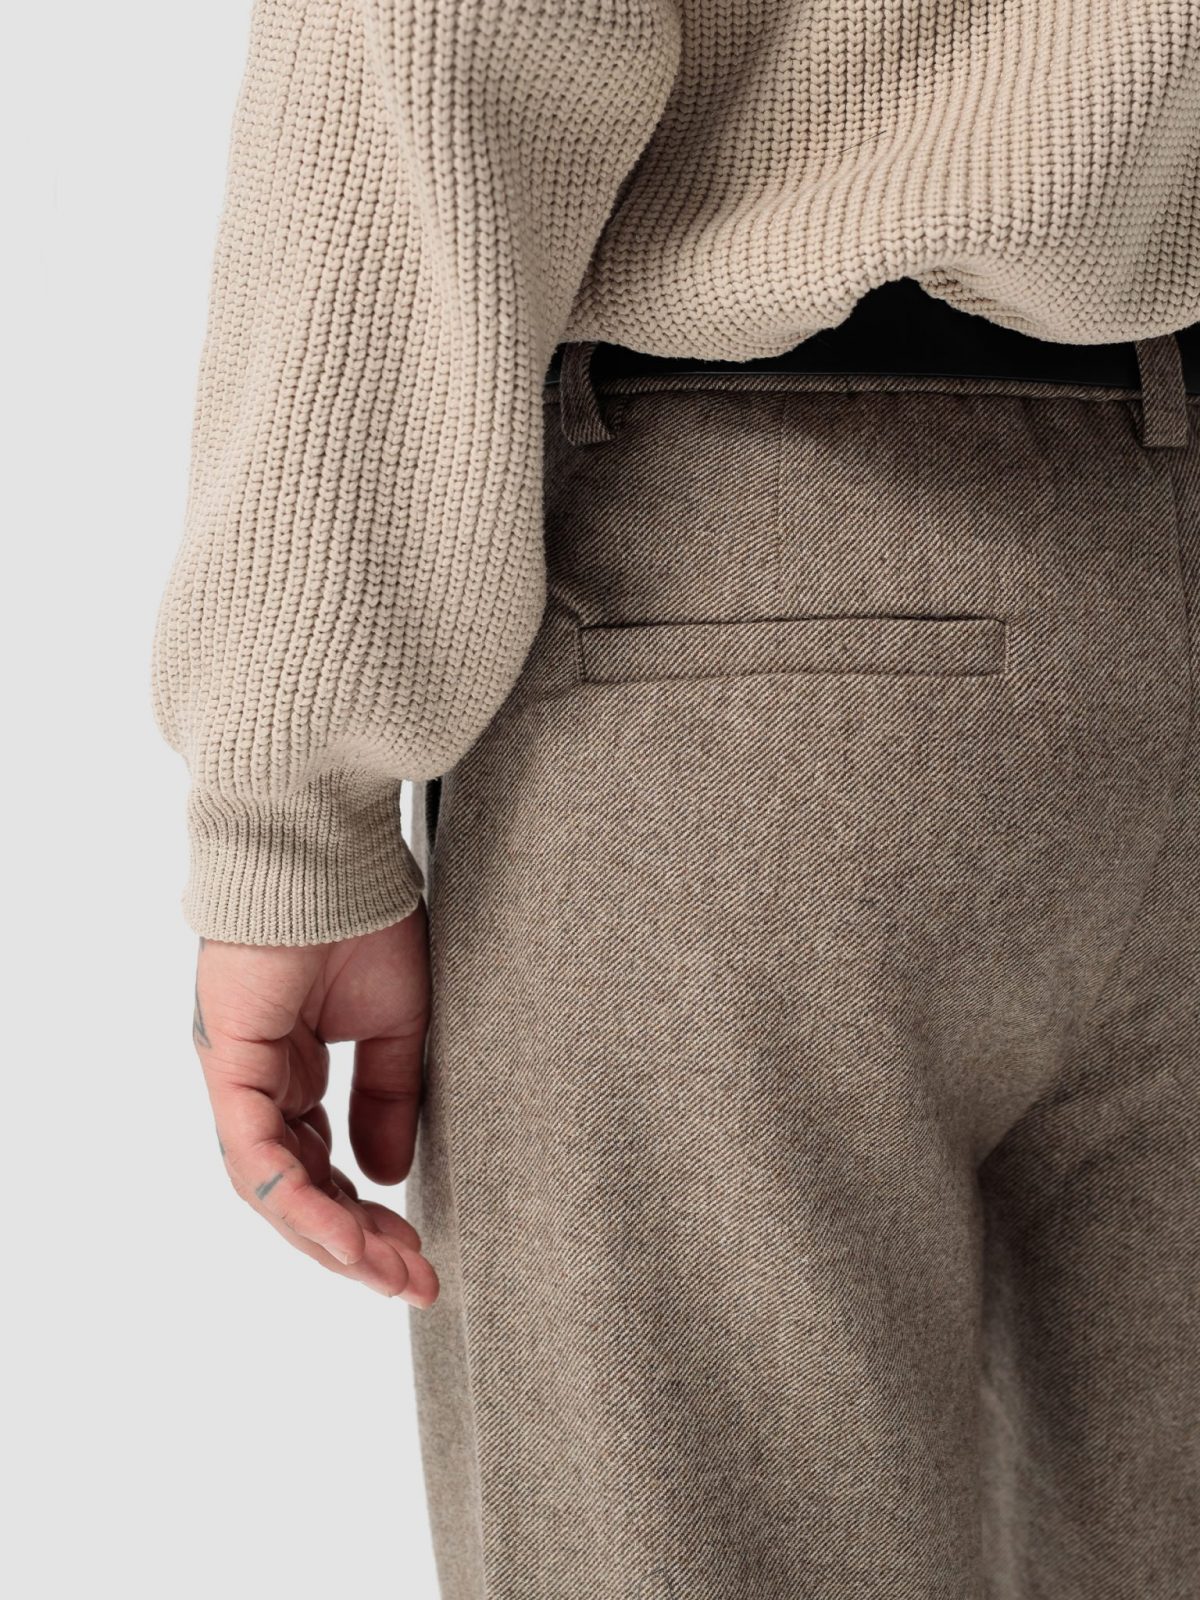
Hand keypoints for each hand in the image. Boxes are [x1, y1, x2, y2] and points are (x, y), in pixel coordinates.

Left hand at [192, 909, 438, 1304]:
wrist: (331, 855)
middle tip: (411, 1282)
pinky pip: (255, 1156)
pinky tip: (343, 1239)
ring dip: (330, 1238)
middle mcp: (260, 1084)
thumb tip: (388, 1174)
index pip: (324, 1166)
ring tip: (388, 1274)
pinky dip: (298, 1203)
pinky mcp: (229, 1066)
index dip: (368, 1216)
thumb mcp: (397, 1026)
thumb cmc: (364, 920)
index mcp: (293, 1070)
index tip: (420, 1254)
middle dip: (354, 1244)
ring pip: (273, 1188)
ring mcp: (240, 1078)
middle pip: (298, 1190)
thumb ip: (389, 1098)